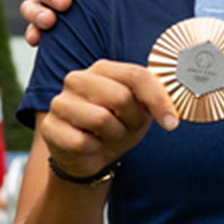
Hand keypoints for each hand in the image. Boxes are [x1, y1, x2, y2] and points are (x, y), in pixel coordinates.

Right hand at [38, 61, 178, 179]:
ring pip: (101, 119)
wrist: (92, 154)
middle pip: (120, 97)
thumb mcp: (141, 109)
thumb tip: (175, 101)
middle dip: (133, 120)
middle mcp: (77, 79)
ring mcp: (59, 102)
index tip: (171, 123)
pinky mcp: (48, 127)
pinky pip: (83, 142)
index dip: (159, 100)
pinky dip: (95, 148)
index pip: (137, 75)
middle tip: (128, 127)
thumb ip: (154, 97)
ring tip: (109, 134)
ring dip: (114, 134)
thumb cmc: (119, 125)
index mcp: (103, 68)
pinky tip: (90, 144)